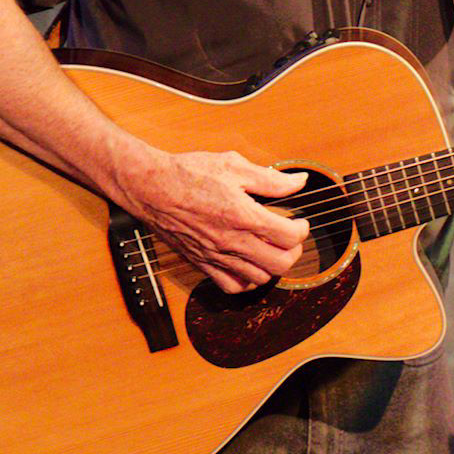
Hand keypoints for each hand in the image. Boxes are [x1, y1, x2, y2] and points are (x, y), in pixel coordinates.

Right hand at [117, 147, 309, 293]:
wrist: (150, 187)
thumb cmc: (189, 173)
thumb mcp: (234, 166)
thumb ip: (271, 179)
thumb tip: (299, 181)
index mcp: (244, 216)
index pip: (289, 237)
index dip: (302, 229)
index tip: (299, 221)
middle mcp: (231, 241)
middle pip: (280, 264)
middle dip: (294, 252)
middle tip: (290, 238)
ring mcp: (216, 255)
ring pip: (259, 279)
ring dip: (272, 266)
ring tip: (271, 249)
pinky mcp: (201, 262)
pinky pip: (231, 286)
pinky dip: (246, 281)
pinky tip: (249, 264)